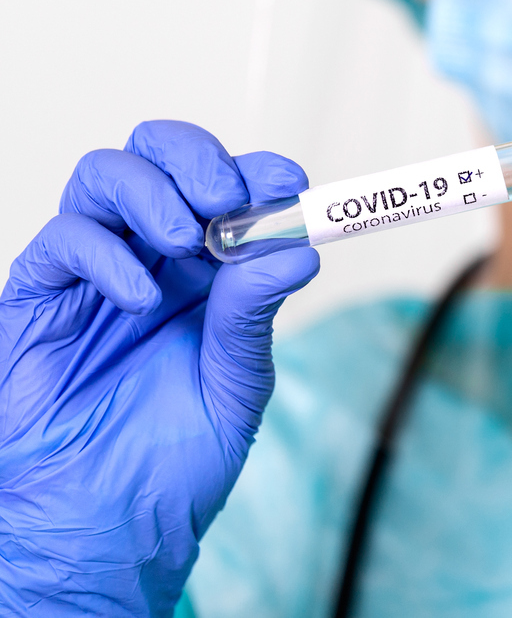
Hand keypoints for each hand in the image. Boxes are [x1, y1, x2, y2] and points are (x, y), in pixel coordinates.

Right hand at [0, 121, 319, 615]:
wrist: (101, 526)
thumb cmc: (169, 464)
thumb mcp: (234, 388)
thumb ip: (253, 315)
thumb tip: (298, 249)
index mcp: (211, 275)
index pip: (233, 191)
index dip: (259, 173)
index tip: (289, 182)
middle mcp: (154, 260)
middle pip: (163, 158)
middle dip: (199, 159)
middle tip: (227, 197)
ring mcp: (95, 272)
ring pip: (106, 176)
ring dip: (153, 190)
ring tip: (186, 238)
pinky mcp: (40, 296)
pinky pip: (62, 239)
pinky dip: (105, 252)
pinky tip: (138, 298)